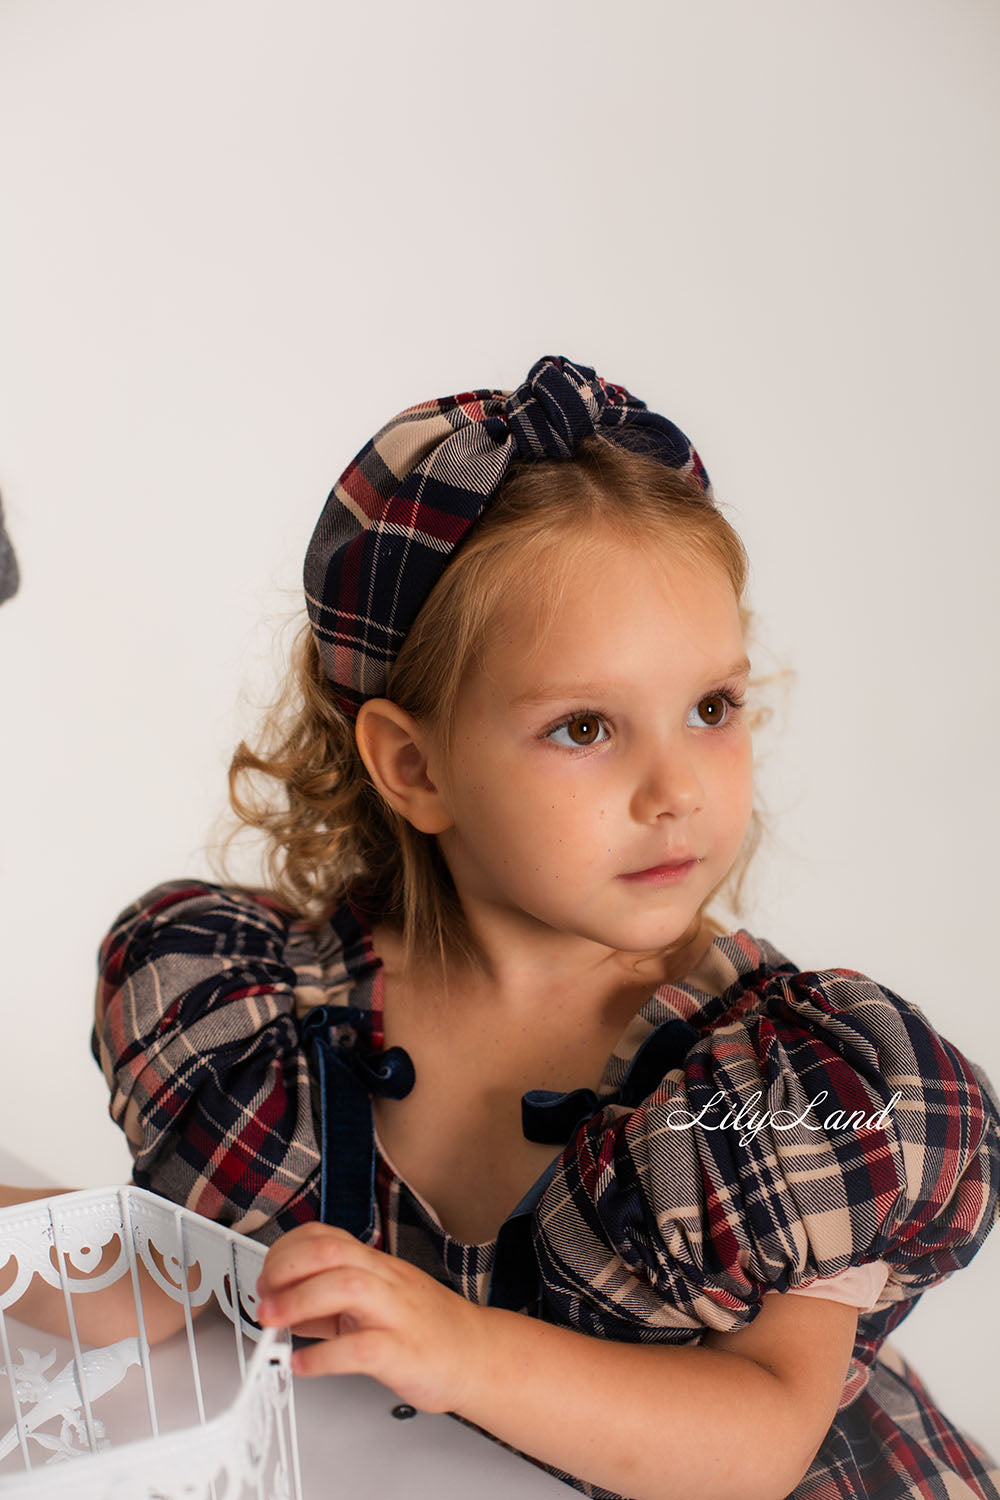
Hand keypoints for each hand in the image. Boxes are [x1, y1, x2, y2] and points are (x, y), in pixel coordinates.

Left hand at [255, 1222, 487, 1413]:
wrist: (476, 1355)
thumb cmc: (426, 1329)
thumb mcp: (376, 1304)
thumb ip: (330, 1305)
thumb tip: (283, 1308)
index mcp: (376, 1265)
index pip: (326, 1236)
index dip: (287, 1251)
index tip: (266, 1276)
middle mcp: (385, 1280)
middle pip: (332, 1251)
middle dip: (286, 1268)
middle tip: (263, 1297)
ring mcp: (397, 1313)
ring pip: (347, 1286)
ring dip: (299, 1301)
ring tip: (273, 1323)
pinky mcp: (404, 1351)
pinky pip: (361, 1348)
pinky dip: (324, 1356)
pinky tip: (303, 1364)